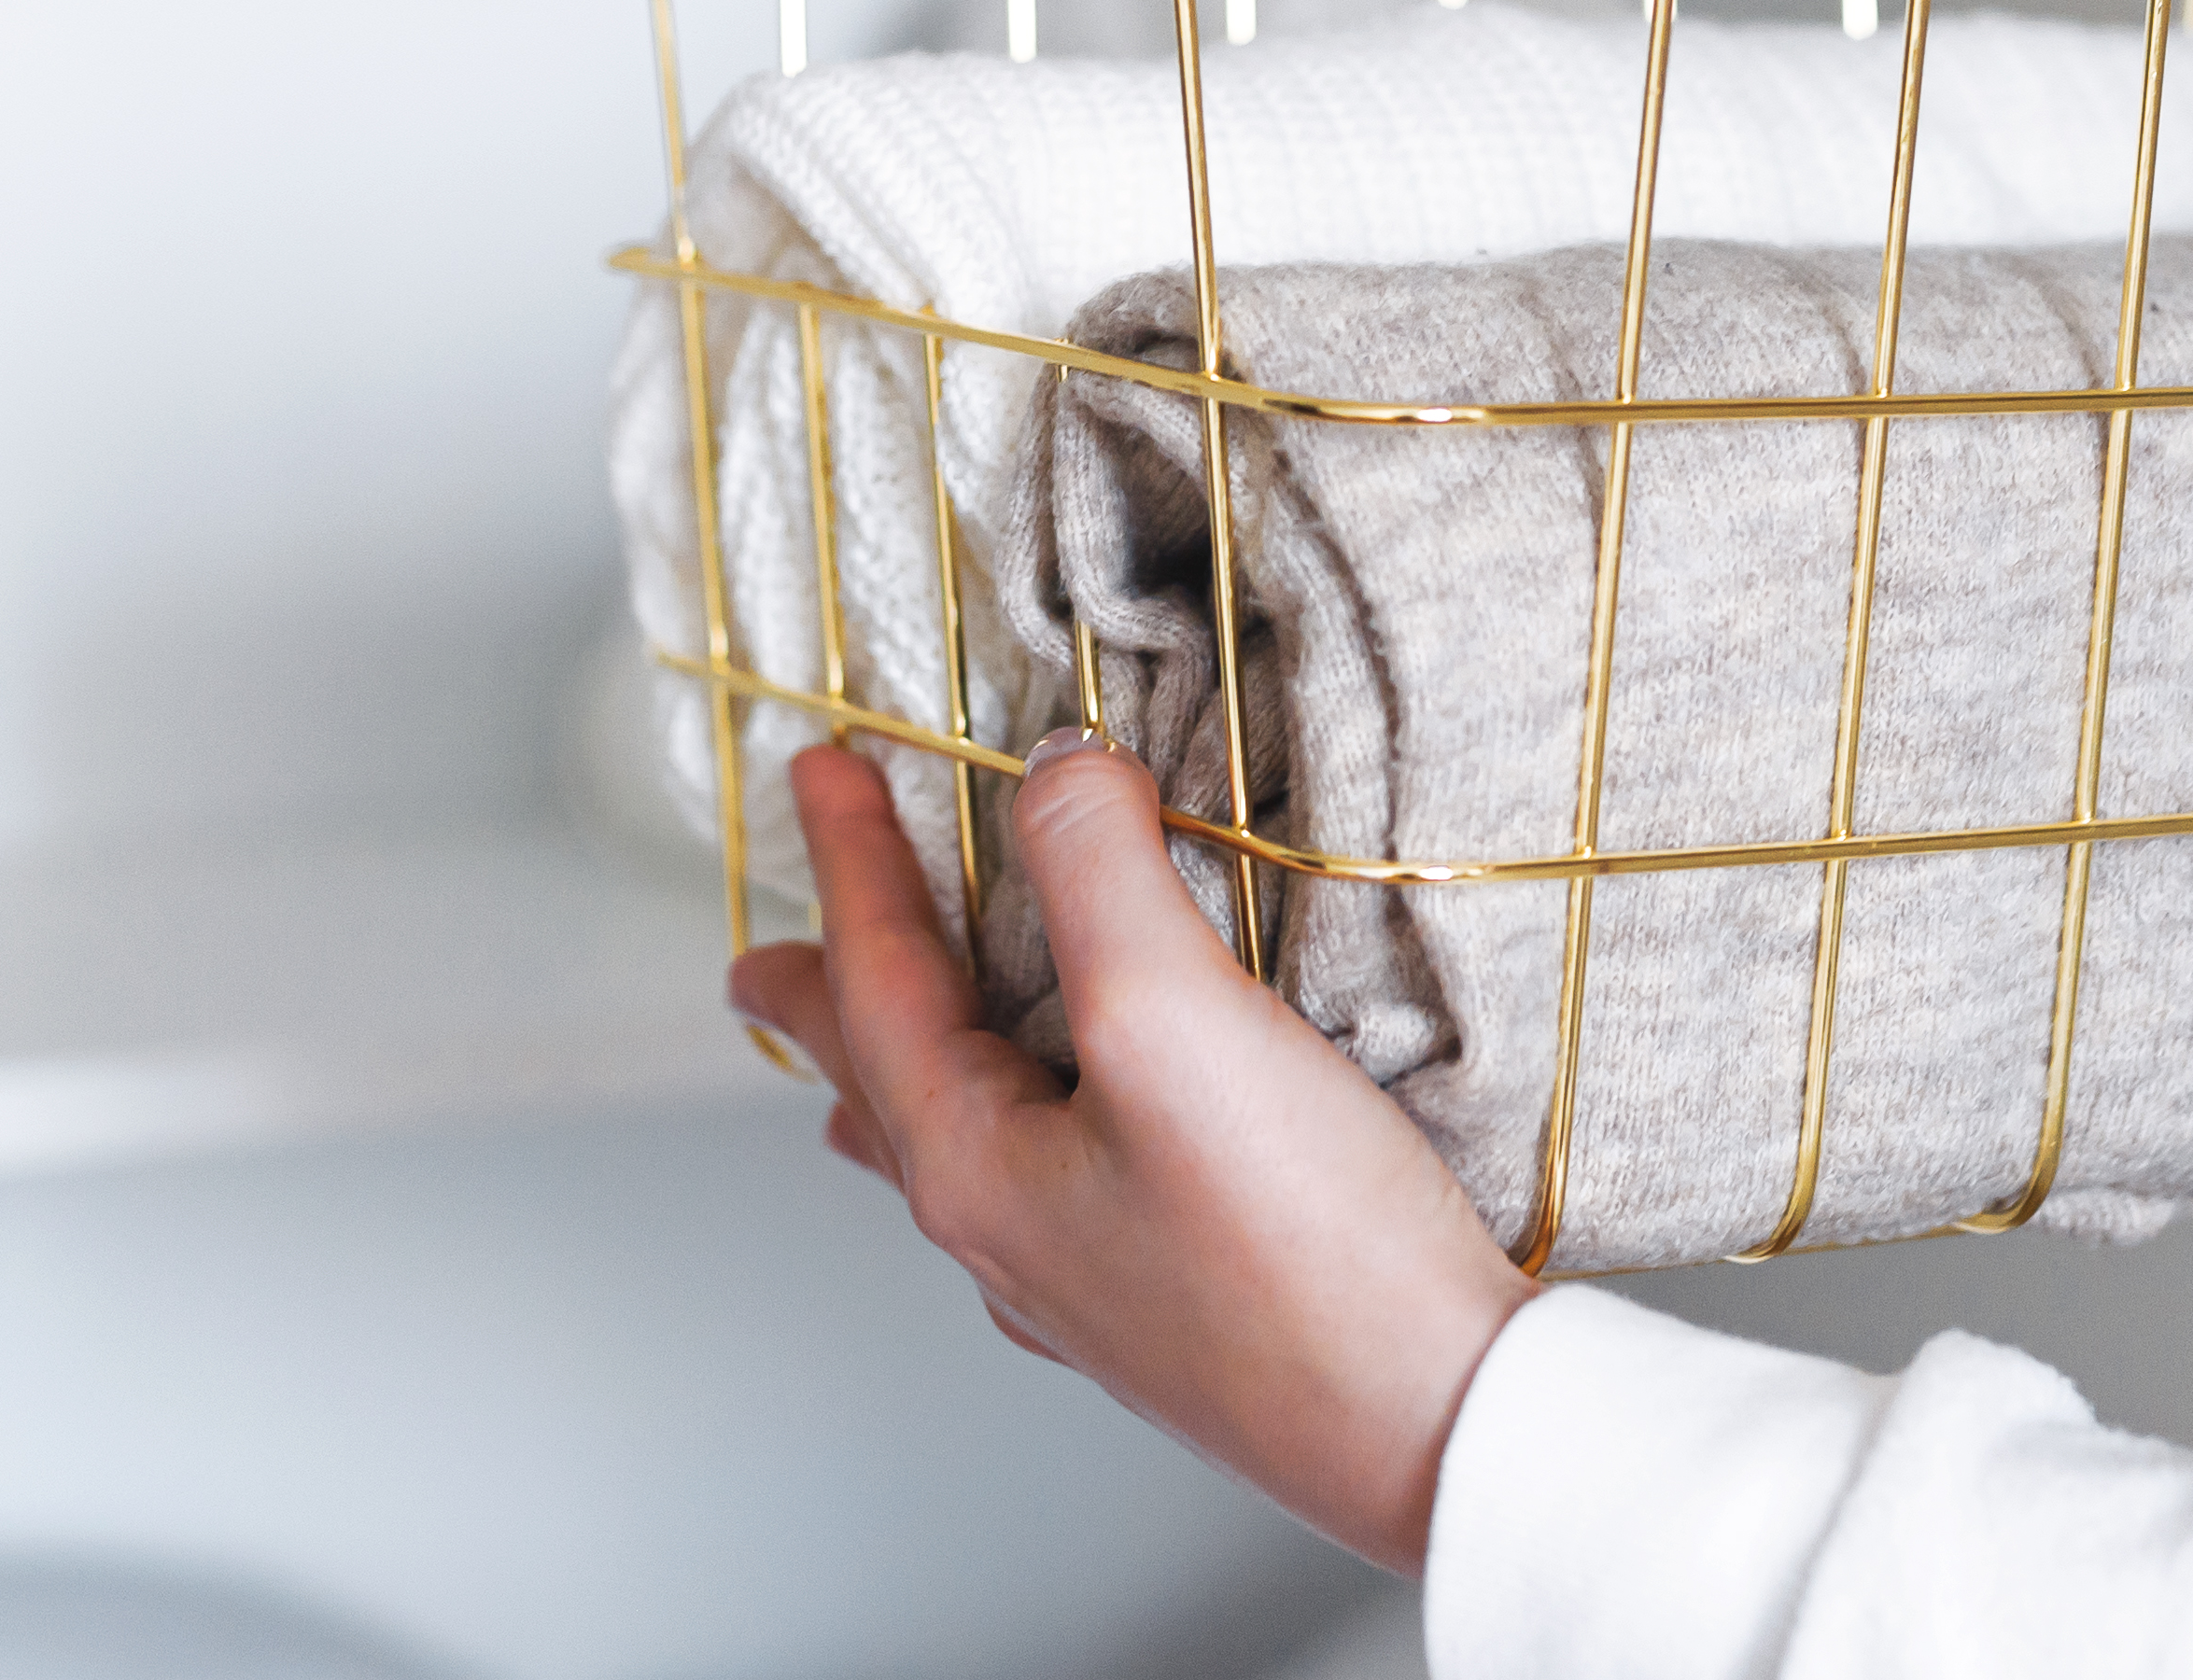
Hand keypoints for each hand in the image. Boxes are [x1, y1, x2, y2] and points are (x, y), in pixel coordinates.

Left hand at [729, 732, 1534, 1574]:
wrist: (1433, 1426)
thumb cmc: (1298, 1246)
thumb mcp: (1171, 1017)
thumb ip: (1095, 873)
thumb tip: (1053, 767)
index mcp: (974, 1169)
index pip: (875, 982)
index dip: (848, 860)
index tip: (818, 765)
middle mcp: (1010, 1239)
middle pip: (880, 1089)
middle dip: (824, 1006)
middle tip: (759, 964)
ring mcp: (1089, 1287)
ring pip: (953, 1154)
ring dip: (904, 1081)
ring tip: (869, 1066)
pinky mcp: (1179, 1305)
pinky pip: (1046, 1188)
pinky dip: (1013, 1125)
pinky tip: (1059, 1146)